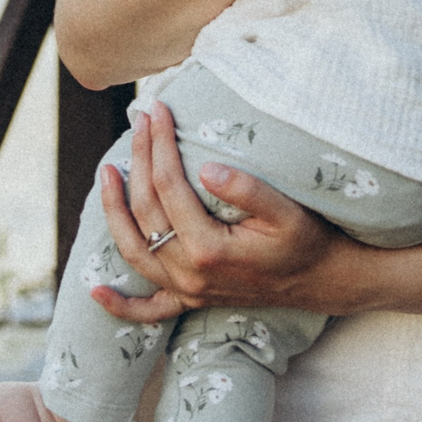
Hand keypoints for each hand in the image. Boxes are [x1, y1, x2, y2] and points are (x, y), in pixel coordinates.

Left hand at [88, 102, 349, 322]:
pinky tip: (95, 291)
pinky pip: (148, 311)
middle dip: (139, 160)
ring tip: (107, 173)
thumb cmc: (309, 241)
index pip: (169, 186)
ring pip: (134, 251)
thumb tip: (206, 168)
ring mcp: (188, 291)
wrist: (326, 280)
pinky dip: (120, 305)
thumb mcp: (287, 211)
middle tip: (139, 122)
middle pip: (146, 210)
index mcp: (209, 249)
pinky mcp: (193, 301)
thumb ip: (247, 191)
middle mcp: (190, 274)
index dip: (159, 144)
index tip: (157, 110)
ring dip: (114, 213)